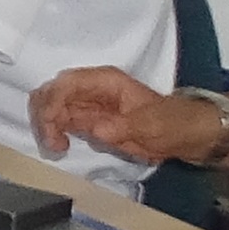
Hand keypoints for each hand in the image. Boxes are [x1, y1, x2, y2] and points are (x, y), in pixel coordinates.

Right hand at [28, 66, 190, 160]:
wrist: (184, 136)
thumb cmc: (172, 123)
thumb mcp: (153, 125)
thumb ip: (124, 126)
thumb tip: (96, 130)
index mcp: (105, 81)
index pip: (68, 83)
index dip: (54, 101)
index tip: (53, 125)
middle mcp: (91, 90)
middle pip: (52, 92)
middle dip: (44, 114)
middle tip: (53, 141)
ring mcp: (87, 105)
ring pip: (50, 107)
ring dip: (46, 126)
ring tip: (57, 147)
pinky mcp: (86, 122)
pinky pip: (59, 122)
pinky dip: (52, 133)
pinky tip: (60, 147)